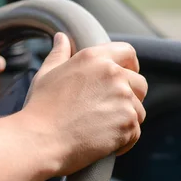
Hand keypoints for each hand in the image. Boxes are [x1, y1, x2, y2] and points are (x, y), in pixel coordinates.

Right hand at [19, 33, 147, 175]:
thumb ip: (59, 53)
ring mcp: (123, 99)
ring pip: (138, 110)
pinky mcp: (128, 123)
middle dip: (131, 96)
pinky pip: (135, 132)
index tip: (125, 76)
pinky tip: (103, 143)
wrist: (42, 140)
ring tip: (102, 130)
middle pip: (140, 83)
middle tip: (111, 110)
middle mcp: (113, 74)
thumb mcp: (47, 74)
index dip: (130, 65)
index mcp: (94, 58)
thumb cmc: (40, 108)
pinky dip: (123, 140)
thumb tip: (61, 37)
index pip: (128, 52)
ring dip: (125, 120)